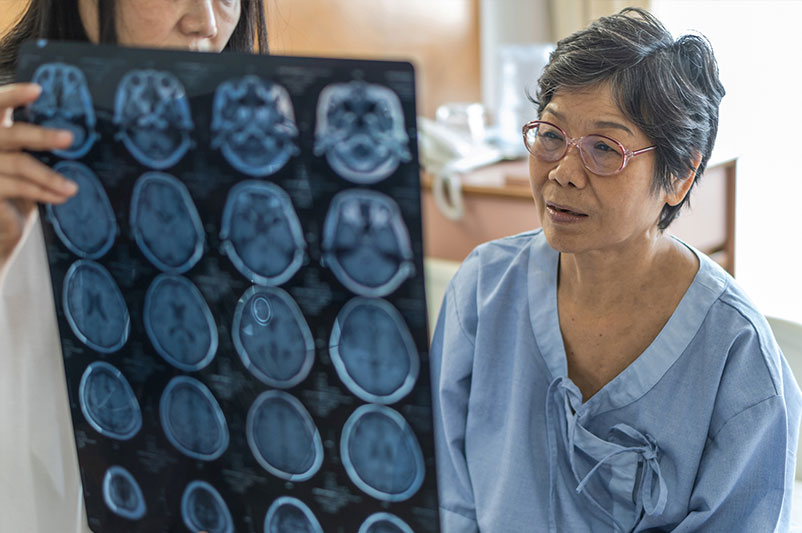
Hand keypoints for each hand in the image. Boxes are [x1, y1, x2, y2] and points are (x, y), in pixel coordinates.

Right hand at [0, 82, 77, 259]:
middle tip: (70, 138)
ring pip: (18, 165)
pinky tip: (60, 196)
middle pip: (11, 135)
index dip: (13, 95)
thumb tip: (72, 133)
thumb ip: (31, 142)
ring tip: (73, 188)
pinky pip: (17, 188)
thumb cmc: (13, 186)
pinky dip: (42, 192)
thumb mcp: (20, 158)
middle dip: (41, 137)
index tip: (38, 89)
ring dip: (49, 177)